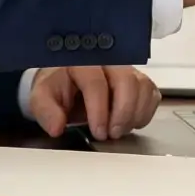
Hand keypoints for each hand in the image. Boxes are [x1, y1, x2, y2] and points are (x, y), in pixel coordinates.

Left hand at [25, 65, 159, 141]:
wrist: (67, 83)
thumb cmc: (58, 88)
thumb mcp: (43, 98)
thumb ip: (45, 111)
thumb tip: (56, 127)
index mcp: (82, 61)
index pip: (96, 83)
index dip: (99, 111)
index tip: (98, 132)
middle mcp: (108, 61)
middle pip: (127, 81)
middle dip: (122, 112)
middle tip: (112, 134)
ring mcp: (125, 69)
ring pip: (143, 86)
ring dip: (135, 114)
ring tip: (119, 130)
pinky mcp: (138, 80)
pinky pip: (151, 92)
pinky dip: (145, 111)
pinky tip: (130, 122)